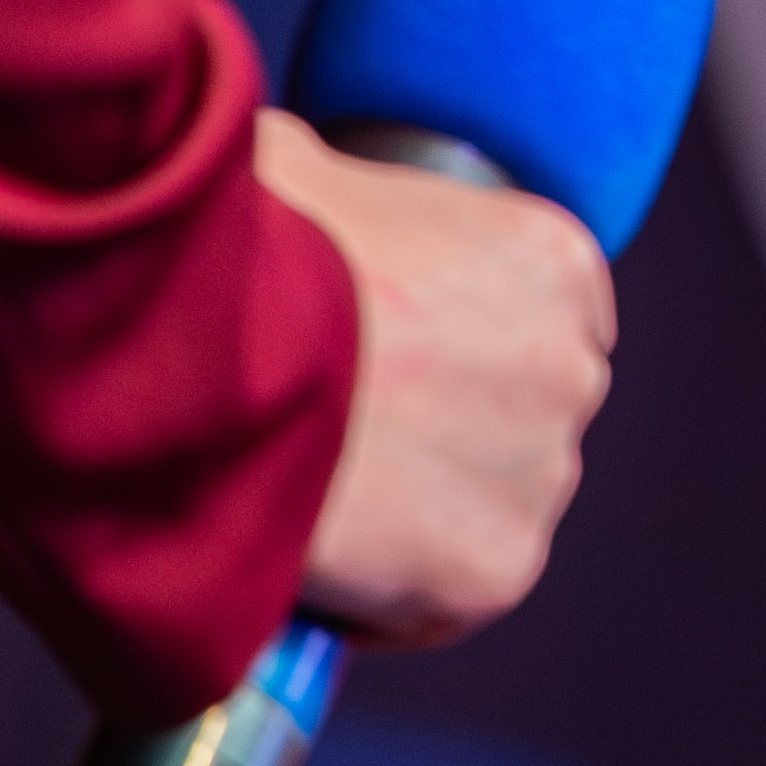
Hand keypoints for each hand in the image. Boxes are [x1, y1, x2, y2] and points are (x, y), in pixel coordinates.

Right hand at [258, 108, 613, 646]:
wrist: (193, 360)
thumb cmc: (231, 252)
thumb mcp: (294, 164)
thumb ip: (338, 184)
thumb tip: (304, 186)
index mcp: (551, 259)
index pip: (537, 326)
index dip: (458, 359)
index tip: (385, 381)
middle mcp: (572, 361)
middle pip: (522, 419)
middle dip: (446, 438)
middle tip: (335, 447)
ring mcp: (544, 467)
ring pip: (492, 510)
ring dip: (421, 520)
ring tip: (313, 501)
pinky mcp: (499, 564)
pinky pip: (450, 601)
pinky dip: (388, 601)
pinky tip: (317, 563)